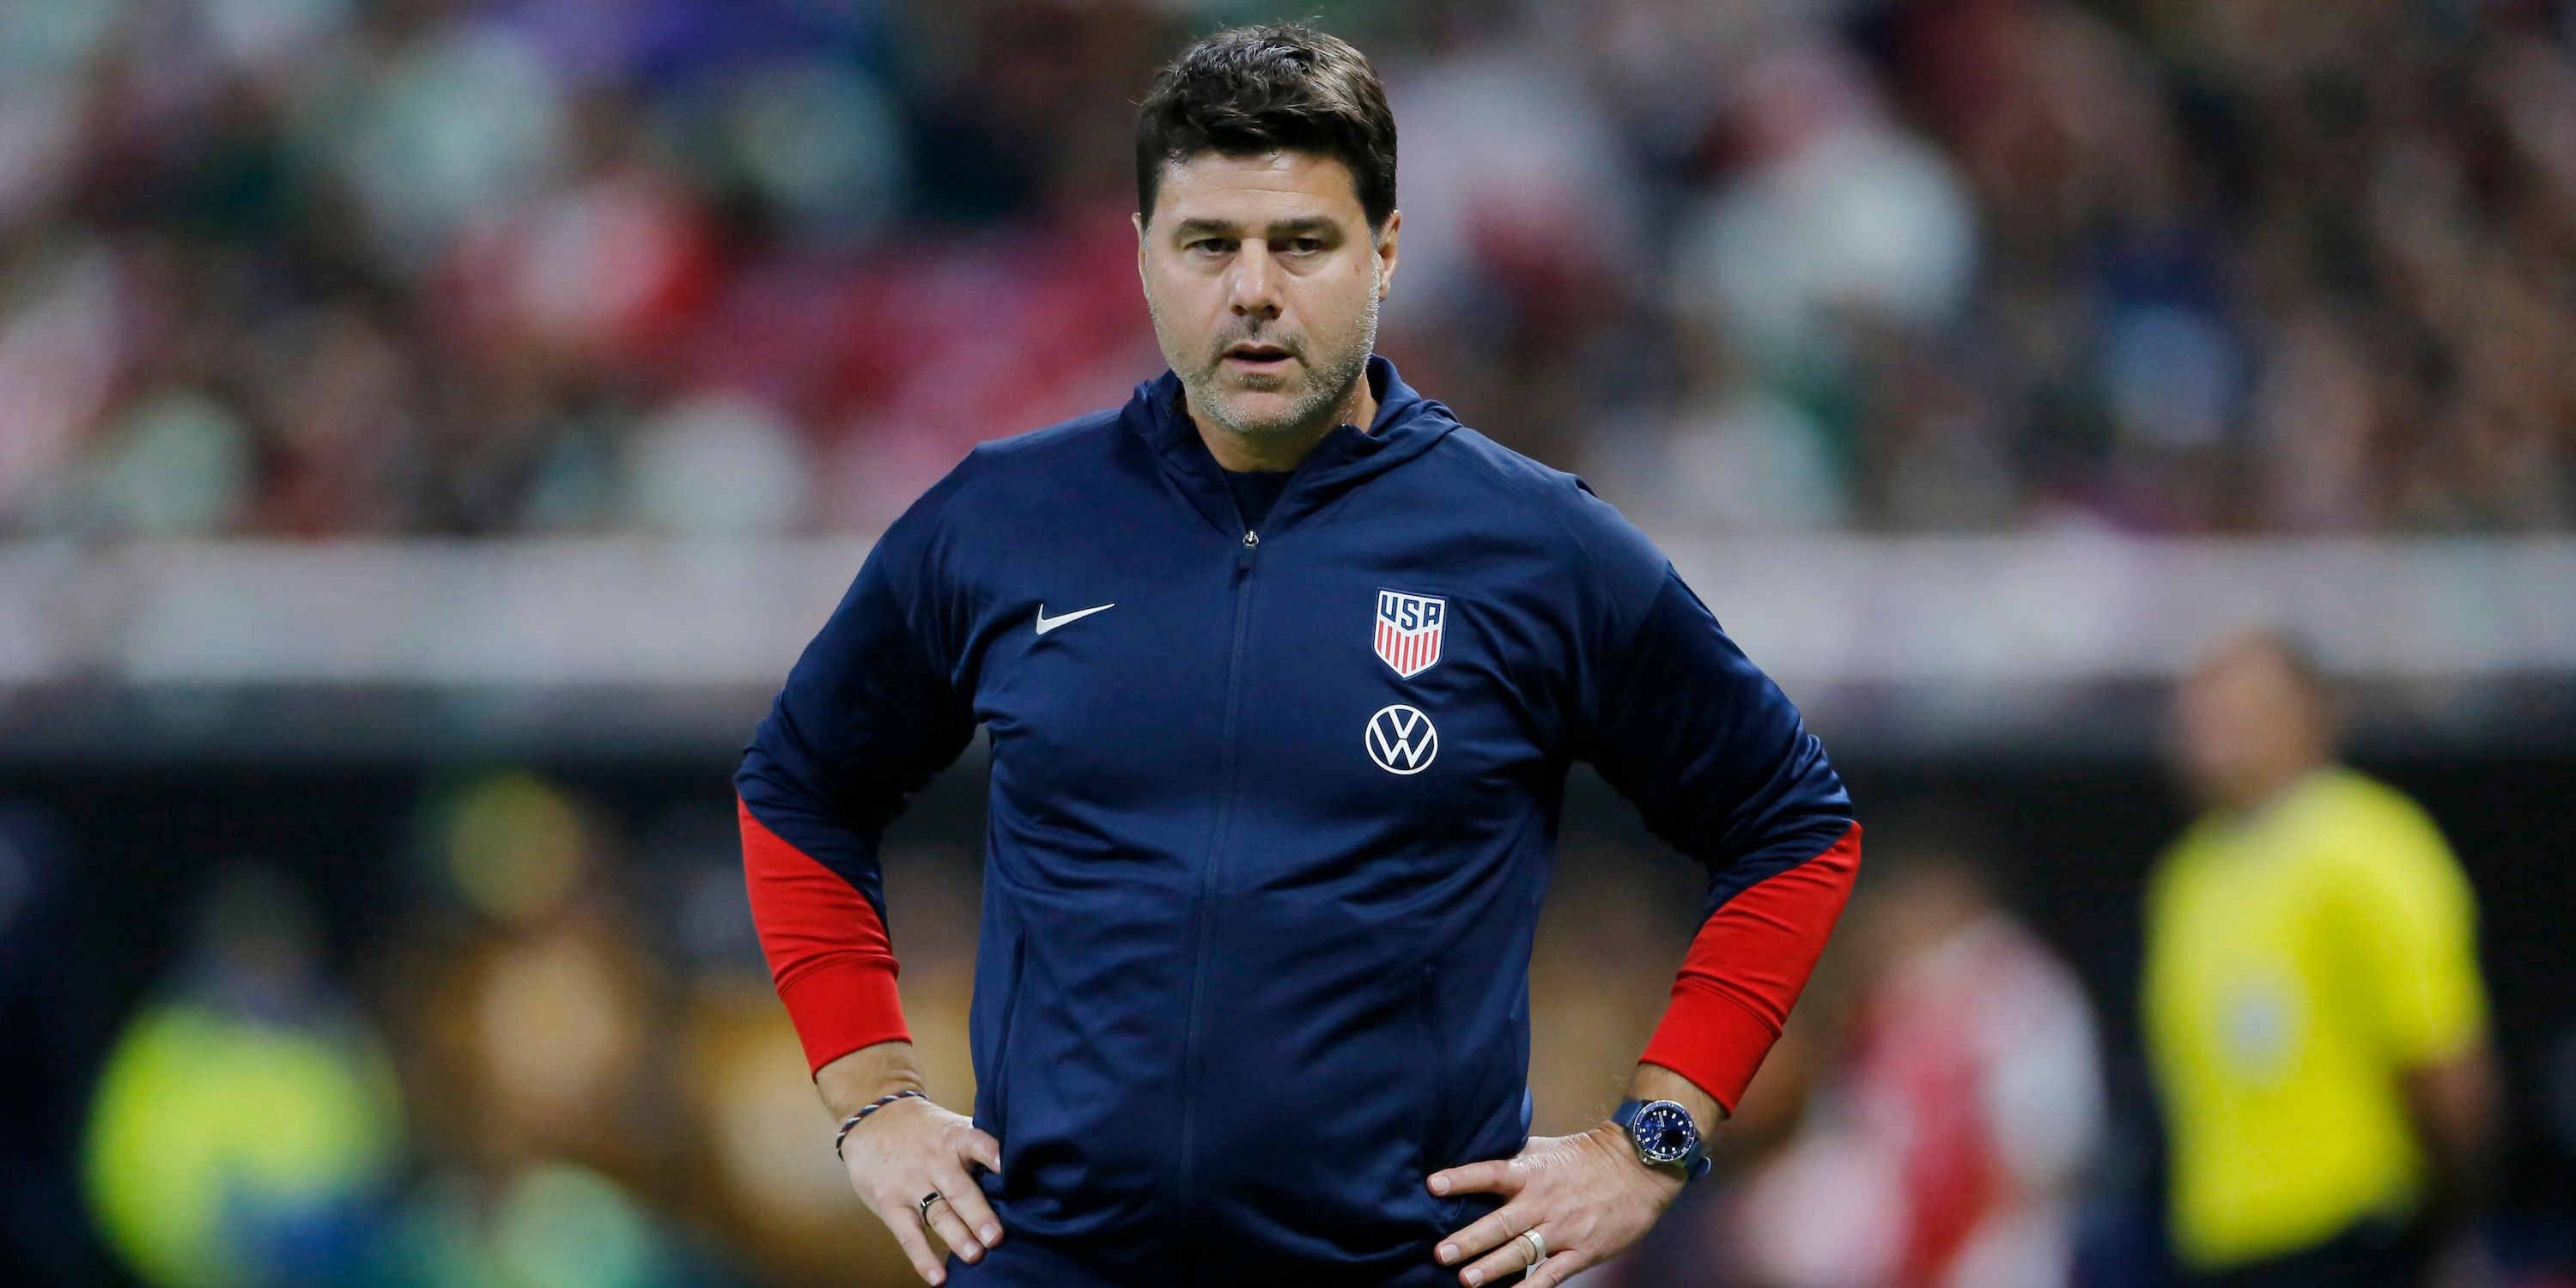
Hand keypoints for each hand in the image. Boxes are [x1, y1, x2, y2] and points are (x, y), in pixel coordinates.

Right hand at [837, 1095, 1005, 1285]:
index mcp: (955, 1138)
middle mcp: (935, 1161)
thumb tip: (1021, 1173)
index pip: (976, 1143)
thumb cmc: (923, 1129)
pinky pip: (909, 1234)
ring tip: (975, 1256)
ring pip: (937, 1213)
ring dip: (957, 1236)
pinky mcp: (890, 1204)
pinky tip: (938, 1277)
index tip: (1007, 1168)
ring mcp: (911, 1183)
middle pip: (959, 1189)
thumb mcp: (951, 1127)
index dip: (992, 1154)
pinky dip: (923, 1258)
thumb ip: (978, 1148)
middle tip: (996, 1236)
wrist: (871, 1120)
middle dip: (978, 1214)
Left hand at [1427, 1124, 1683, 1286]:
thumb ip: (1513, 1154)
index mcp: (1532, 1172)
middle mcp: (1542, 1201)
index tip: (1432, 1185)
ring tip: (1466, 1280)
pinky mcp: (1582, 1252)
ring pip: (1522, 1251)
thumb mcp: (1547, 1147)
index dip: (1461, 1179)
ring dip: (1493, 1267)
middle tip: (1440, 1252)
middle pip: (1500, 1223)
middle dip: (1469, 1239)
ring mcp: (1562, 1229)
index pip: (1490, 1173)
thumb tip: (1476, 1150)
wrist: (1639, 1169)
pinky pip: (1553, 1274)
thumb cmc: (1588, 1158)